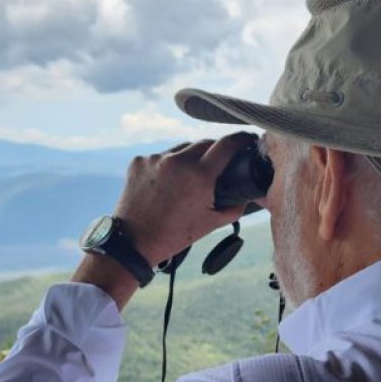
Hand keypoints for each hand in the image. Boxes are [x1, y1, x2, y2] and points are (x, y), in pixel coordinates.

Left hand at [114, 133, 252, 264]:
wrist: (133, 242)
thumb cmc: (173, 235)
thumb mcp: (211, 224)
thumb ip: (234, 208)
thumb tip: (246, 196)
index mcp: (199, 176)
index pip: (227, 144)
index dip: (241, 139)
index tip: (247, 139)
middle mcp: (177, 161)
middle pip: (205, 143)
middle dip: (216, 150)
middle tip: (220, 162)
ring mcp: (156, 159)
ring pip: (182, 148)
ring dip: (191, 157)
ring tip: (190, 176)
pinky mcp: (139, 161)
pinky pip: (162, 156)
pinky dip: (169, 165)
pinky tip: (168, 181)